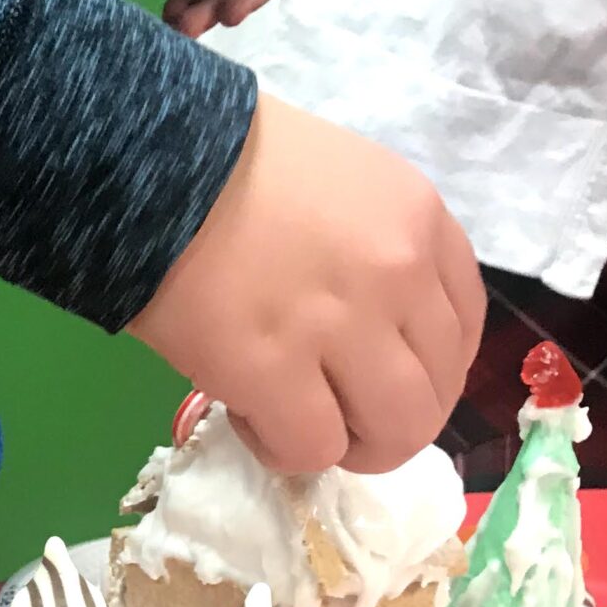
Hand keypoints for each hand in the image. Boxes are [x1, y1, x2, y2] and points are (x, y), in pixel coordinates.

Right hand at [127, 97, 485, 473]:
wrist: (145, 157)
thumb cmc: (227, 159)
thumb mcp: (340, 181)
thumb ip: (374, 246)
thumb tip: (367, 326)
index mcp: (419, 222)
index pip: (462, 327)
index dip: (424, 369)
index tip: (376, 375)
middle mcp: (397, 275)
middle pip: (435, 392)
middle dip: (389, 421)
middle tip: (337, 414)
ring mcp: (337, 326)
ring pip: (391, 433)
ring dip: (349, 445)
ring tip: (299, 426)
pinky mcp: (268, 370)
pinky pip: (310, 447)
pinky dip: (284, 449)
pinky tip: (249, 417)